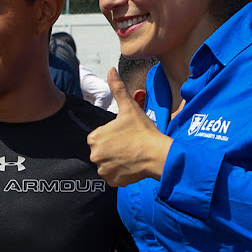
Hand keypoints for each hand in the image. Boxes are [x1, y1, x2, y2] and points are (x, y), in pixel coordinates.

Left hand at [87, 68, 170, 186]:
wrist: (157, 155)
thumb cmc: (143, 131)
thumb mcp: (129, 108)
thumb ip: (118, 88)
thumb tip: (111, 69)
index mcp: (94, 137)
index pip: (100, 137)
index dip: (114, 135)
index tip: (126, 135)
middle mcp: (94, 155)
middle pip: (102, 151)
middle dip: (114, 148)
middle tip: (130, 145)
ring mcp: (103, 170)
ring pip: (108, 164)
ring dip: (117, 161)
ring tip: (131, 155)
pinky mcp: (112, 182)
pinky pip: (113, 176)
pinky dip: (121, 173)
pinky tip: (131, 166)